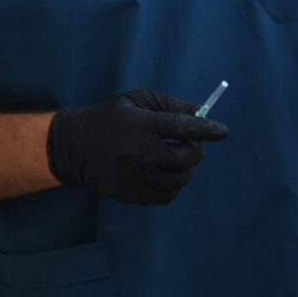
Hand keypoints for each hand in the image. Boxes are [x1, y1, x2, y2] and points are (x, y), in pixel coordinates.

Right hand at [47, 89, 228, 204]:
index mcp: (142, 124)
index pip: (184, 127)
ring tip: (179, 160)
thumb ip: (172, 106)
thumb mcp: (138, 100)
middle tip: (191, 145)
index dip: (207, 129)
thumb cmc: (112, 118)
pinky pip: (165, 196)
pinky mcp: (130, 193)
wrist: (74, 146)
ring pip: (178, 180)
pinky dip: (173, 187)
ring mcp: (134, 175)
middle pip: (184, 158)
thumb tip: (203, 114)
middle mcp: (139, 152)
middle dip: (196, 151)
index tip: (223, 132)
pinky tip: (166, 174)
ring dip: (186, 170)